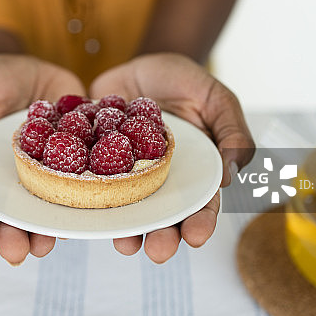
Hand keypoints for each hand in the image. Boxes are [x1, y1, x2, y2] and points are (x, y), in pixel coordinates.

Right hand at [0, 54, 84, 264]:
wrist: (30, 63)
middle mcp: (17, 179)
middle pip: (13, 215)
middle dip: (14, 237)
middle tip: (17, 252)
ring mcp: (49, 171)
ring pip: (48, 207)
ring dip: (47, 229)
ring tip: (47, 243)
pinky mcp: (79, 158)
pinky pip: (83, 182)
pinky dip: (84, 199)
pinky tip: (85, 213)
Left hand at [90, 52, 254, 262]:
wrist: (140, 64)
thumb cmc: (186, 81)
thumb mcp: (215, 98)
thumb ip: (231, 132)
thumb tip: (232, 174)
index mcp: (193, 173)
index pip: (201, 204)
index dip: (200, 223)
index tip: (197, 236)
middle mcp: (159, 181)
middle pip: (163, 217)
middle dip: (163, 237)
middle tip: (159, 251)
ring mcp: (126, 175)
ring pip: (127, 209)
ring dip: (126, 230)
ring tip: (126, 244)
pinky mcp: (94, 163)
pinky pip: (89, 184)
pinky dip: (86, 200)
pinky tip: (84, 215)